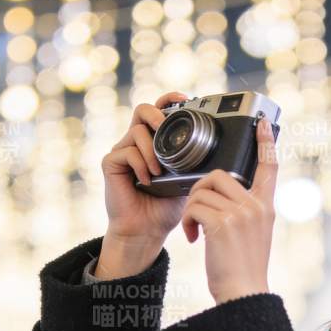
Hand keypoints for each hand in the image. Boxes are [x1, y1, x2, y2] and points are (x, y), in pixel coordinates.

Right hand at [96, 92, 189, 277]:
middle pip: (143, 109)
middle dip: (158, 115)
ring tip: (159, 170)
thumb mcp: (188, 181)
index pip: (159, 110)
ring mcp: (122, 151)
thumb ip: (194, 161)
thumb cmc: (166, 208)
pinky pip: (126, 152)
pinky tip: (147, 181)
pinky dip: (141, 165)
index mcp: (155, 142)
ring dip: (151, 149)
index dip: (170, 99)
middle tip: (167, 129)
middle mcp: (137, 142)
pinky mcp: (111, 163)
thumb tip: (219, 149)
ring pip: (136, 131)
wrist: (146, 231)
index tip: (185, 100)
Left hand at [180, 116, 278, 303]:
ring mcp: (241, 213)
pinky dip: (187, 221)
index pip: (270, 167)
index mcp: (265, 207)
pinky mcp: (223, 223)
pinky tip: (192, 238)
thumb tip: (220, 197)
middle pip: (220, 175)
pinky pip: (194, 206)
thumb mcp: (252, 236)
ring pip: (203, 190)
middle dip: (201, 191)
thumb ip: (242, 212)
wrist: (243, 294)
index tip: (263, 122)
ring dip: (191, 210)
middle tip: (197, 216)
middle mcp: (257, 206)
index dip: (266, 143)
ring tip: (194, 232)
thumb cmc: (242, 270)